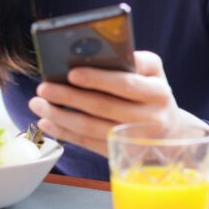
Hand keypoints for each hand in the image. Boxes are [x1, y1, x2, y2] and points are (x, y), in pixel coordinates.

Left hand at [28, 51, 208, 156]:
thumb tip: (94, 53)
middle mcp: (151, 119)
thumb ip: (133, 60)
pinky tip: (46, 122)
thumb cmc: (152, 91)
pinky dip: (64, 132)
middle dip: (69, 97)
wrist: (170, 131)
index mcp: (159, 92)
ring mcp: (134, 140)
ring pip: (91, 128)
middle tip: (43, 88)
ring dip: (59, 116)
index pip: (126, 84)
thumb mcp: (153, 72)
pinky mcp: (120, 154)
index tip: (71, 73)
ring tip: (37, 104)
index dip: (98, 79)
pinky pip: (87, 143)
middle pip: (103, 107)